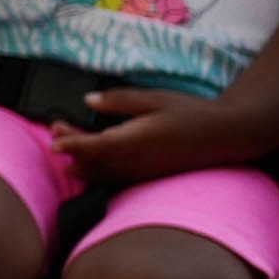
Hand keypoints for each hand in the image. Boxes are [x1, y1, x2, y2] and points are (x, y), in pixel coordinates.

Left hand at [49, 85, 205, 190]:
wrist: (224, 137)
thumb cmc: (190, 114)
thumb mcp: (155, 99)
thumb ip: (119, 101)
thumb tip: (88, 100)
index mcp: (137, 140)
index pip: (95, 147)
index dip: (72, 144)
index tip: (55, 139)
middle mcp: (136, 162)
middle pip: (93, 161)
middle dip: (71, 148)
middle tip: (57, 127)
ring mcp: (141, 173)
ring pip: (101, 174)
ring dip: (80, 161)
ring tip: (66, 143)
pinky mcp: (147, 178)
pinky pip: (114, 180)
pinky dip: (96, 172)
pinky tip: (87, 162)